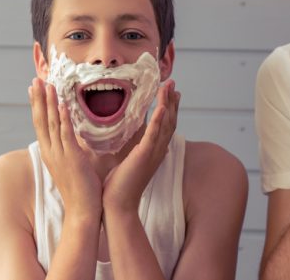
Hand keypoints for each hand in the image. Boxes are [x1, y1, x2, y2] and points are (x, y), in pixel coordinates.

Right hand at [29, 78, 102, 217]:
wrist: (83, 209)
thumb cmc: (81, 187)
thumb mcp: (74, 162)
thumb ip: (73, 147)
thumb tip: (78, 134)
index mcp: (50, 152)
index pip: (41, 124)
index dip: (37, 105)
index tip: (34, 88)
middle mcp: (51, 152)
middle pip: (41, 120)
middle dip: (38, 99)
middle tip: (35, 80)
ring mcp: (60, 154)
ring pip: (51, 123)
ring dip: (49, 103)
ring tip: (47, 85)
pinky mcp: (72, 158)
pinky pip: (66, 134)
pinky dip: (64, 118)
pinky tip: (62, 105)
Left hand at [102, 80, 179, 213]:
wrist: (117, 205)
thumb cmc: (119, 186)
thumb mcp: (129, 162)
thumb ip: (135, 150)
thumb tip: (136, 141)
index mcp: (154, 151)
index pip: (165, 125)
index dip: (170, 108)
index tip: (171, 93)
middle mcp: (158, 150)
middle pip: (170, 121)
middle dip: (172, 101)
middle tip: (173, 83)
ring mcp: (153, 153)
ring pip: (165, 124)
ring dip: (168, 103)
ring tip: (168, 87)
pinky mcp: (145, 155)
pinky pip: (154, 134)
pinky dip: (159, 119)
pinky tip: (162, 106)